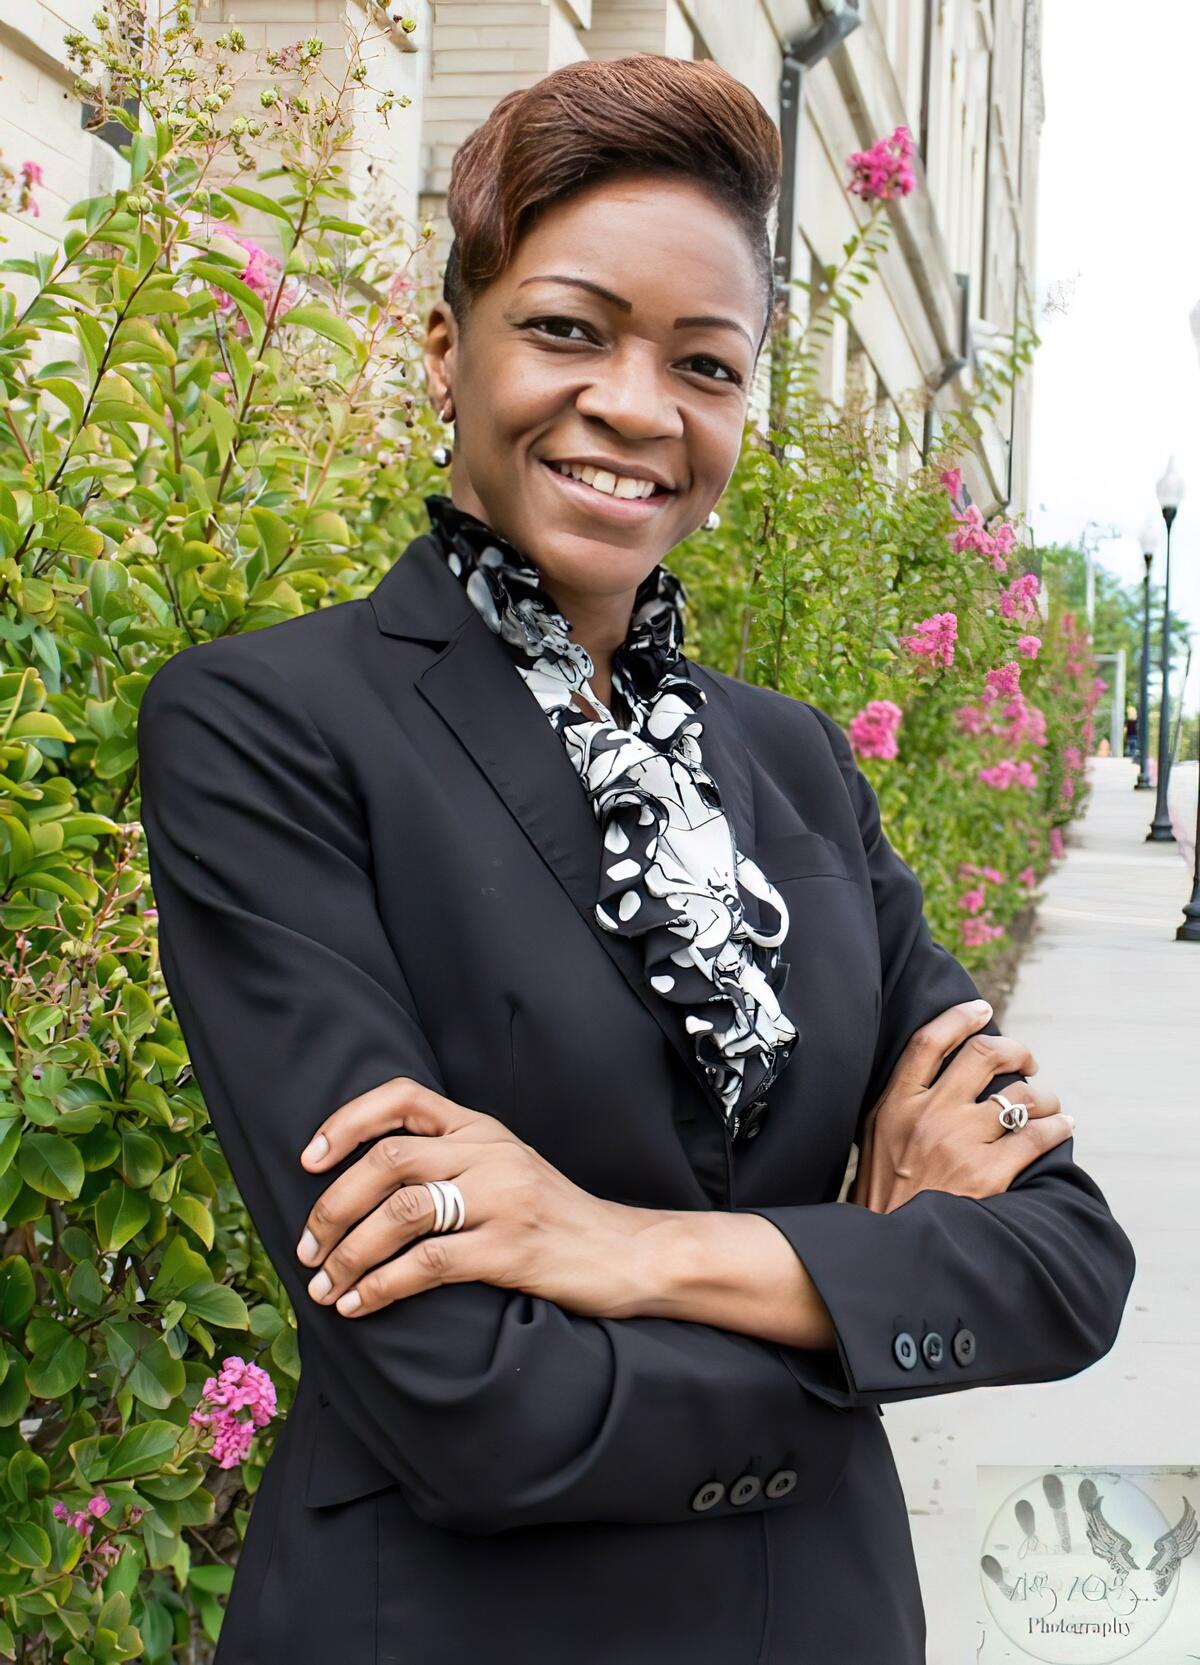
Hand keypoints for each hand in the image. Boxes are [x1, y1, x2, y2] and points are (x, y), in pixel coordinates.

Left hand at [294, 1076, 659, 1318]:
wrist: (628, 1253)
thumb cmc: (554, 1217)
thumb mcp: (505, 1169)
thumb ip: (450, 1160)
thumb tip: (363, 1182)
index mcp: (482, 1127)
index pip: (402, 1097)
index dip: (345, 1123)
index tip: (308, 1161)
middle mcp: (489, 1152)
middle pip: (387, 1160)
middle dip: (331, 1206)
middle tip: (305, 1248)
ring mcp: (502, 1198)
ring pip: (399, 1212)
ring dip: (348, 1252)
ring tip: (324, 1285)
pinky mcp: (510, 1249)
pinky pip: (426, 1264)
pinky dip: (379, 1287)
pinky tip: (358, 1305)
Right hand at [849, 1000, 1074, 1212]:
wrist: (892, 1251)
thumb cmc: (884, 1195)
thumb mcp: (876, 1138)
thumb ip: (901, 1104)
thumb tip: (935, 1075)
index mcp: (896, 1103)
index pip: (930, 1041)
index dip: (959, 1017)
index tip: (981, 1010)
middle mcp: (930, 1115)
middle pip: (983, 1056)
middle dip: (1015, 1051)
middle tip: (1025, 1061)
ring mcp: (961, 1143)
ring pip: (1019, 1096)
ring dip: (1043, 1095)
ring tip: (1046, 1104)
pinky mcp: (989, 1175)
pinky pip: (1038, 1135)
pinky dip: (1057, 1126)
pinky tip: (1062, 1126)